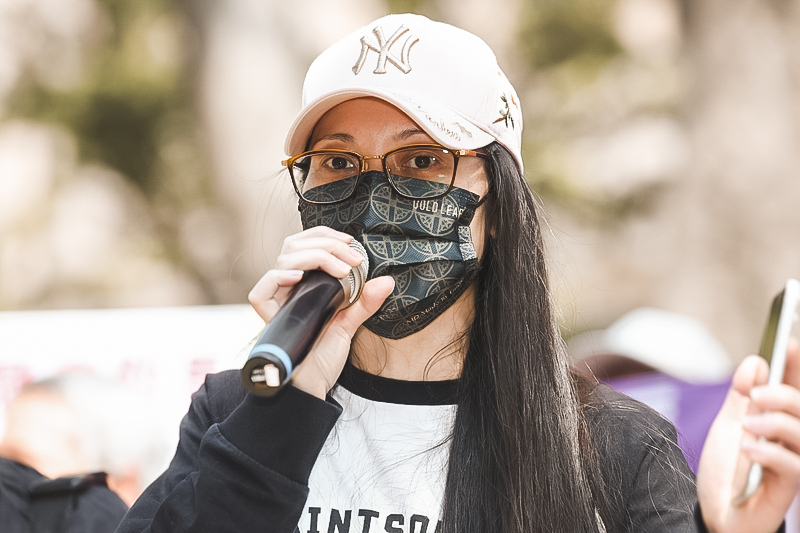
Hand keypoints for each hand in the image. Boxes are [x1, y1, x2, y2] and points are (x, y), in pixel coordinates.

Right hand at [248, 227, 393, 398]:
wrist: (314, 387)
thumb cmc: (324, 358)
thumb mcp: (349, 325)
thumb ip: (365, 303)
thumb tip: (386, 281)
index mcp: (304, 286)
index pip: (304, 245)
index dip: (325, 236)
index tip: (351, 243)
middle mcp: (288, 290)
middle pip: (293, 246)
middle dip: (325, 243)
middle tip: (352, 257)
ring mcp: (278, 302)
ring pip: (283, 260)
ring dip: (315, 256)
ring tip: (341, 269)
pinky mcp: (270, 319)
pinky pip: (261, 291)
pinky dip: (278, 278)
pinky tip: (299, 277)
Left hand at [698, 338, 799, 532]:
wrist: (714, 512)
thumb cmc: (727, 469)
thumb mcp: (729, 426)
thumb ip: (741, 396)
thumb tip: (755, 363)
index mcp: (780, 421)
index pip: (797, 390)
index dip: (796, 366)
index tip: (788, 343)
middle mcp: (793, 440)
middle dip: (785, 396)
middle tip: (756, 394)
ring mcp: (794, 464)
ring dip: (777, 423)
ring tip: (748, 424)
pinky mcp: (789, 488)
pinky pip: (795, 467)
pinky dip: (772, 453)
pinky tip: (750, 448)